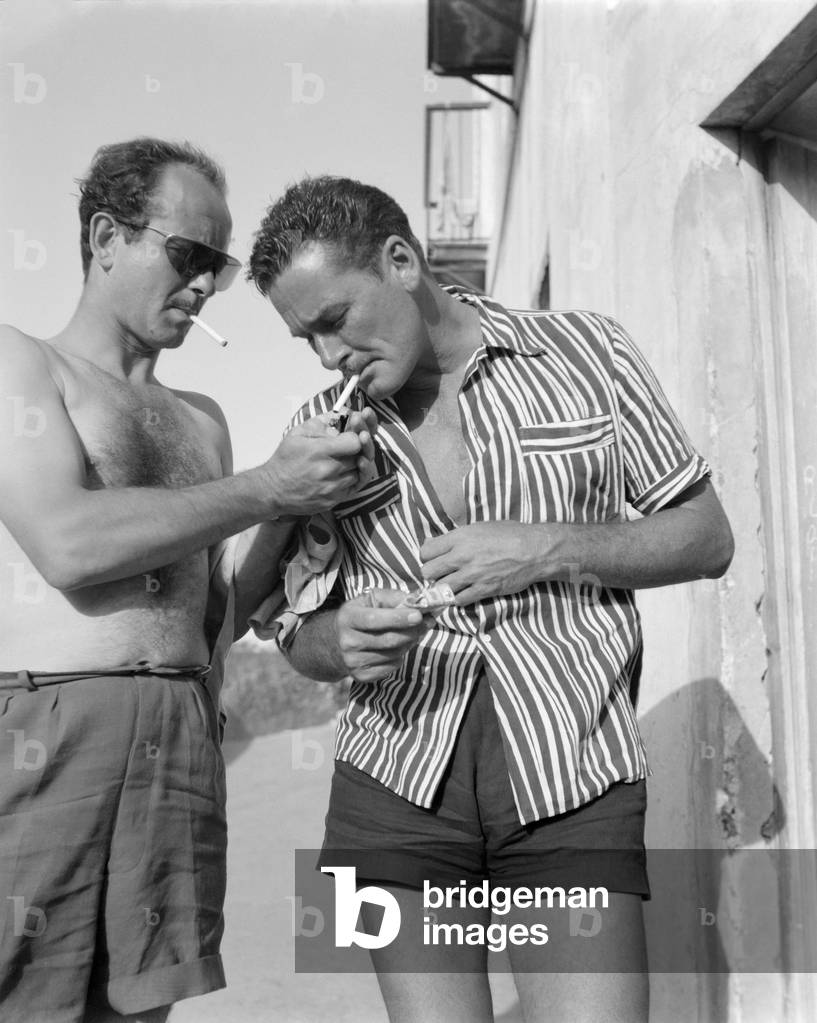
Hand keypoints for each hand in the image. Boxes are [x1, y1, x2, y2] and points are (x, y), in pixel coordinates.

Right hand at [264, 411, 376, 516]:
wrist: (273, 489)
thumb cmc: (285, 461)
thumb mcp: (297, 434)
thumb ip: (321, 422)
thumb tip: (342, 415)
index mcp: (319, 451)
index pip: (355, 442)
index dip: (356, 436)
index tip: (351, 435)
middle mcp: (327, 471)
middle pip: (359, 456)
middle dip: (356, 450)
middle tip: (348, 447)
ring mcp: (331, 488)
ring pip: (358, 473)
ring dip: (355, 465)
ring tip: (342, 460)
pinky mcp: (332, 501)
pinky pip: (353, 488)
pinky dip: (351, 479)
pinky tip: (341, 473)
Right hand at [334, 588, 432, 683]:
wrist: (335, 643)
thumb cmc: (360, 615)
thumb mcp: (370, 600)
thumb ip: (392, 597)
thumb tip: (416, 601)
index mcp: (347, 618)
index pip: (374, 620)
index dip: (398, 618)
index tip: (419, 615)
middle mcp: (347, 642)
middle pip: (388, 640)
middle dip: (412, 631)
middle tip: (428, 622)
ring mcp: (353, 661)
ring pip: (393, 654)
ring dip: (409, 642)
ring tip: (414, 632)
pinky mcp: (361, 676)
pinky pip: (392, 666)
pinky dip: (401, 656)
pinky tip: (400, 646)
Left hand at [420, 522, 553, 604]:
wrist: (534, 551)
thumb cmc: (510, 534)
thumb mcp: (480, 527)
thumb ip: (457, 537)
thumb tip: (433, 544)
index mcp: (460, 537)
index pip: (425, 551)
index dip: (427, 556)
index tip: (434, 558)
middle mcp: (461, 557)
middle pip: (428, 571)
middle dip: (431, 573)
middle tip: (441, 573)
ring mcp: (471, 575)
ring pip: (440, 589)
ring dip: (443, 588)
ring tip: (450, 585)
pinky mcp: (483, 590)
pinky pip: (459, 600)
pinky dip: (457, 599)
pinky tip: (462, 593)